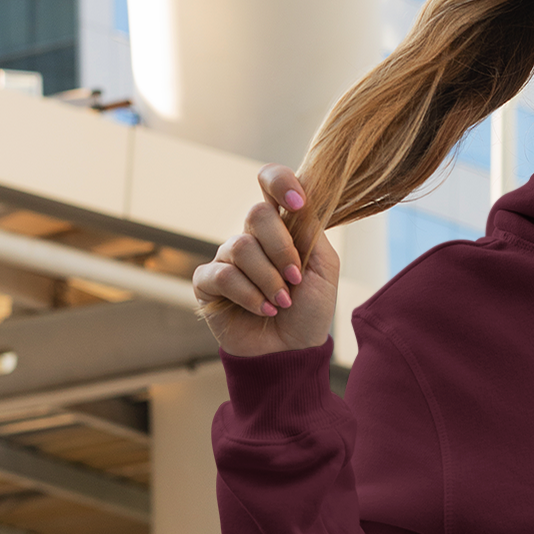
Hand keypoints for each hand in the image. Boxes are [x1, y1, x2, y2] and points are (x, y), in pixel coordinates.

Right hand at [192, 165, 337, 358]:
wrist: (292, 351)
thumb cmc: (309, 310)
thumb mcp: (325, 269)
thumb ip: (312, 233)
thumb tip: (297, 204)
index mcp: (281, 226)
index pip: (271, 183)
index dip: (281, 182)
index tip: (298, 202)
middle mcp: (252, 237)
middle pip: (256, 214)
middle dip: (281, 249)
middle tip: (295, 278)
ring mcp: (227, 258)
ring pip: (241, 247)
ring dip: (267, 279)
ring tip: (281, 302)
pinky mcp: (208, 283)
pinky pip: (223, 274)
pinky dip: (248, 295)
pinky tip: (262, 309)